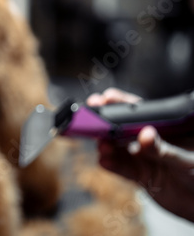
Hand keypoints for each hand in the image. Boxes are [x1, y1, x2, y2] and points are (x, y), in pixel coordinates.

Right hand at [87, 88, 193, 221]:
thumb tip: (146, 135)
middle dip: (103, 123)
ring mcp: (142, 157)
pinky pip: (121, 168)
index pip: (137, 110)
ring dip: (105, 145)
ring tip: (102, 145)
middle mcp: (148, 140)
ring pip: (117, 148)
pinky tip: (104, 160)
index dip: (119, 103)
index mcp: (161, 127)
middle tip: (90, 121)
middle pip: (120, 127)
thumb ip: (164, 148)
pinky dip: (111, 164)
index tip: (105, 99)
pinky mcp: (138, 175)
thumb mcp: (186, 158)